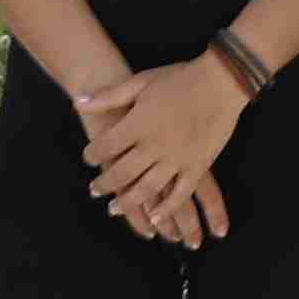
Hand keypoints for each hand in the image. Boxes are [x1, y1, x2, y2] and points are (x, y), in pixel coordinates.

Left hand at [74, 55, 247, 236]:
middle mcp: (153, 146)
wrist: (220, 83)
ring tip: (113, 209)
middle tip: (93, 190)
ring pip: (146, 189)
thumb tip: (78, 102)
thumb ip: (109, 96)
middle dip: (104, 184)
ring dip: (127, 202)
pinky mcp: (197, 167)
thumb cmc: (179, 78)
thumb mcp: (140, 82)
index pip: (105, 146)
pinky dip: (166, 209)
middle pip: (121, 173)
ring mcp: (176, 159)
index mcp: (137, 124)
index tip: (87, 159)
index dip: (92, 155)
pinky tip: (154, 220)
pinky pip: (180, 194)